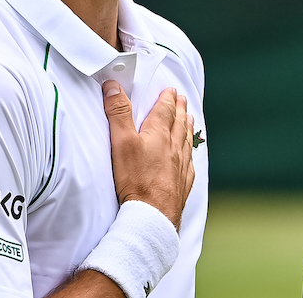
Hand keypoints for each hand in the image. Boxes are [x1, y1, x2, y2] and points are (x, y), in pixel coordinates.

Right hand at [102, 81, 195, 228]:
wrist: (152, 215)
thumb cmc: (136, 180)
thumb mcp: (121, 142)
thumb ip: (118, 113)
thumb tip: (113, 87)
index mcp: (159, 134)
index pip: (165, 110)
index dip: (167, 98)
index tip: (170, 90)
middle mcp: (173, 147)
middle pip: (178, 123)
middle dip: (179, 109)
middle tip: (181, 99)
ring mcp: (180, 166)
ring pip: (186, 141)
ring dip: (187, 127)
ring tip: (189, 119)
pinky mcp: (182, 183)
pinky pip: (189, 163)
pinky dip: (189, 153)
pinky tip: (189, 155)